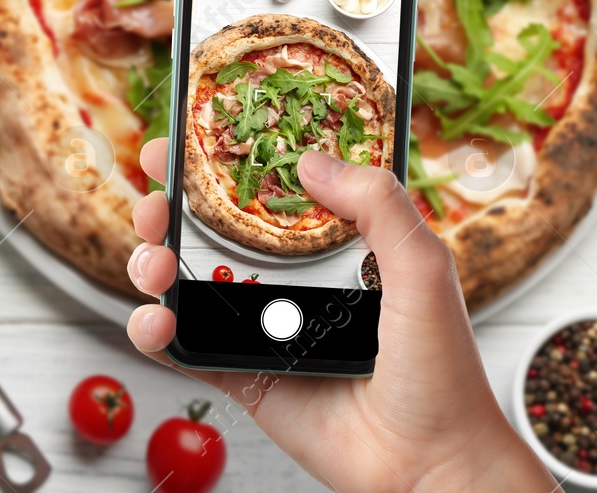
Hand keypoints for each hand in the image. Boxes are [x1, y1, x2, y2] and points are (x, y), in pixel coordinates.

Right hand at [127, 140, 556, 492]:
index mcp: (334, 246)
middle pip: (212, 230)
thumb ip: (378, 204)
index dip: (224, 163)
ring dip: (153, 265)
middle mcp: (292, 281)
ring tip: (156, 265)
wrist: (430, 463)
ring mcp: (263, 329)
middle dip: (171, 209)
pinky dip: (154, 333)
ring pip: (187, 284)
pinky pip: (184, 350)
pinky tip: (155, 322)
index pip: (268, 189)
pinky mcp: (244, 377)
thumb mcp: (423, 268)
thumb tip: (310, 159)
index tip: (187, 137)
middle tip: (157, 200)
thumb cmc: (442, 372)